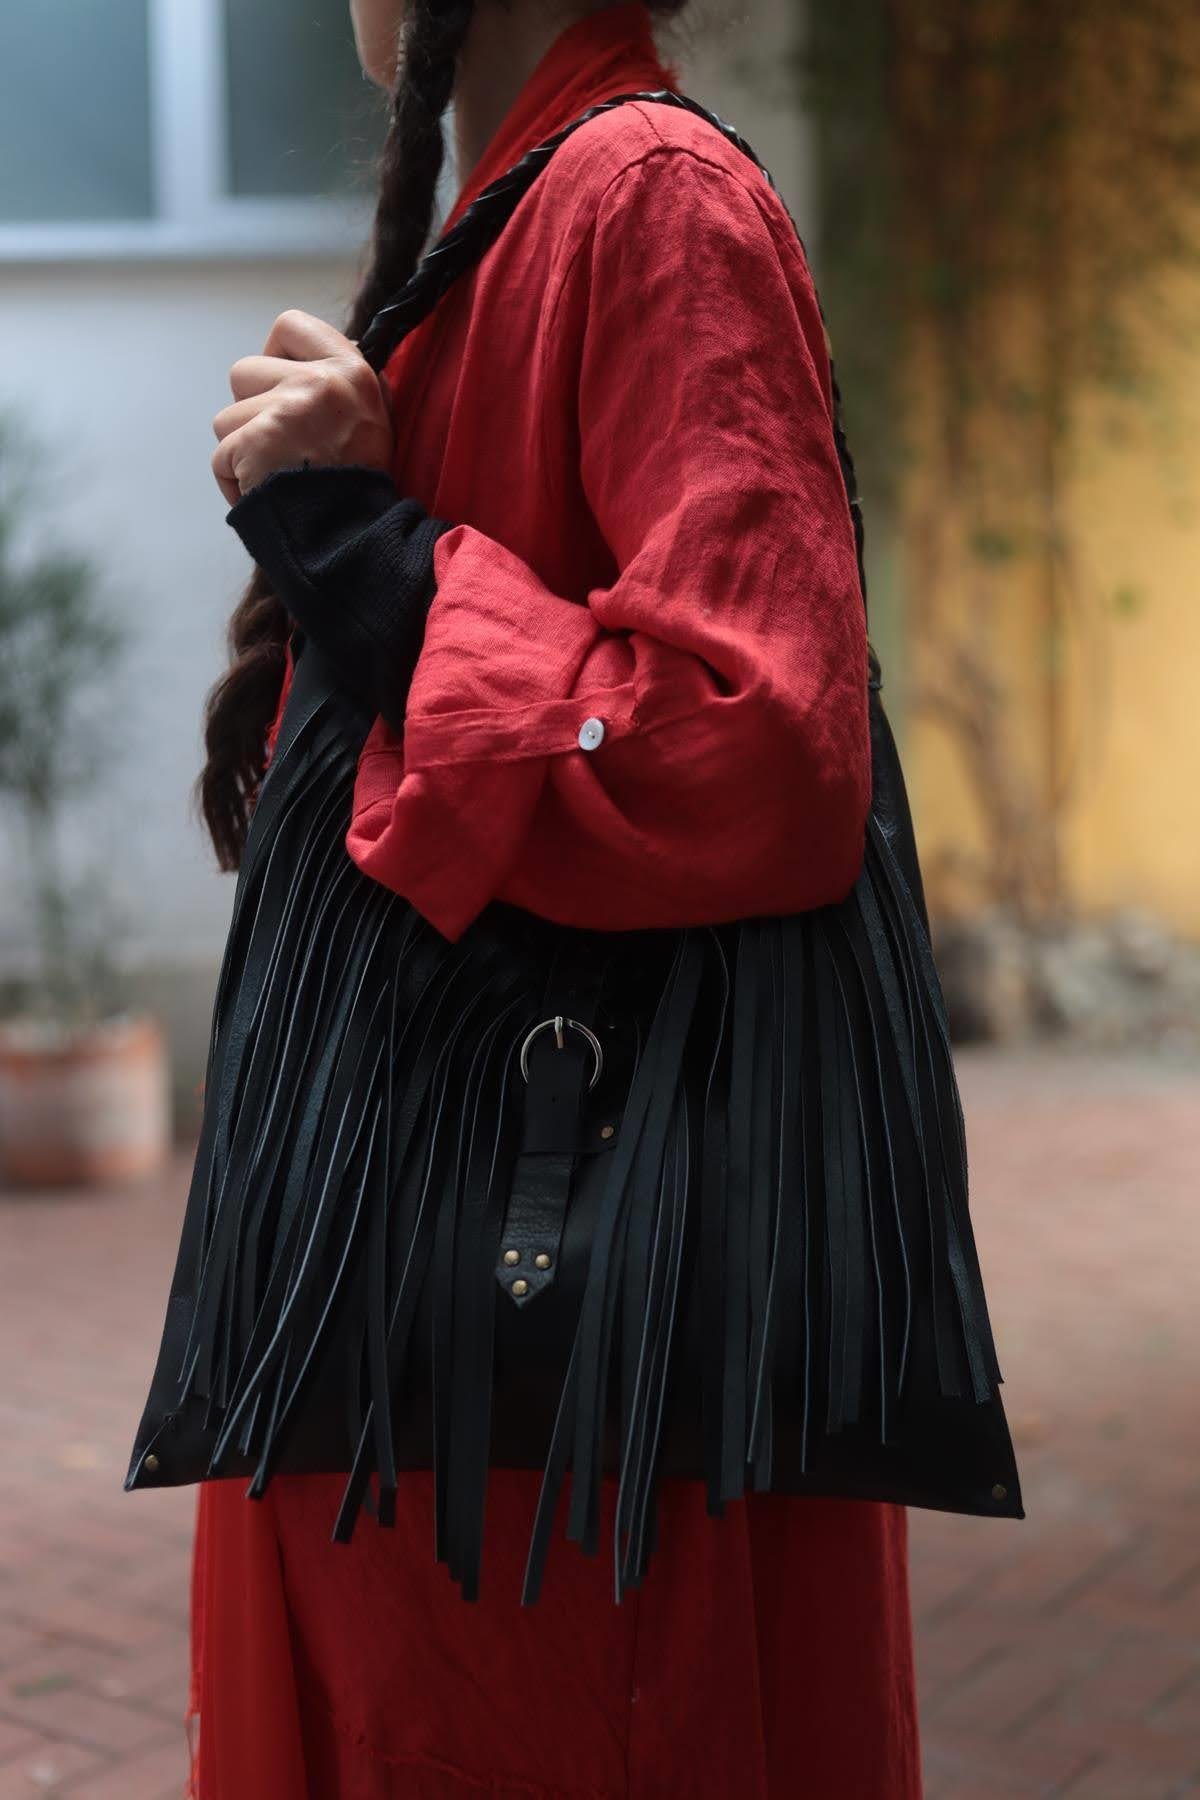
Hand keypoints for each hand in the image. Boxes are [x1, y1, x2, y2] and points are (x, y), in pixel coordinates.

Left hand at [211, 310, 393, 505]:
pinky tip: (261, 494)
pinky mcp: (253, 445)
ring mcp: (283, 413)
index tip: (283, 384)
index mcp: (351, 371)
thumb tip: (310, 358)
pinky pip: (221, 457)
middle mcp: (318, 383)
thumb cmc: (360, 484)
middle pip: (245, 372)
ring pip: (226, 418)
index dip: (276, 354)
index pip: (290, 326)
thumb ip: (343, 382)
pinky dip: (234, 480)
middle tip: (281, 443)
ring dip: (241, 449)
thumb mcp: (373, 419)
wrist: (353, 539)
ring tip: (275, 474)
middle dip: (251, 408)